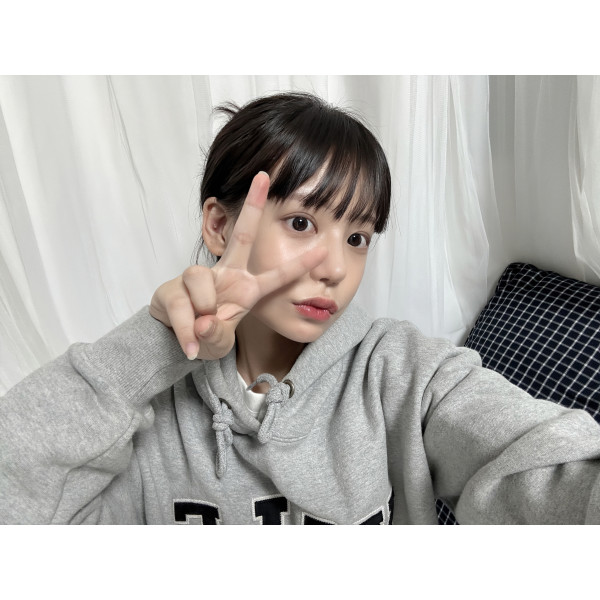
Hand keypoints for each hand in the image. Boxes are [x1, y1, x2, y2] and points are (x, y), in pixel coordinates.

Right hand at [149, 172, 327, 360]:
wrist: (174, 342)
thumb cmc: (206, 335)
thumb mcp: (219, 341)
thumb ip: (217, 335)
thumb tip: (205, 321)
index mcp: (246, 289)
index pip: (277, 276)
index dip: (300, 265)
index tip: (323, 249)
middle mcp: (225, 276)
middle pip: (240, 236)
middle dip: (252, 206)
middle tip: (263, 178)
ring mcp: (197, 278)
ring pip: (200, 278)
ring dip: (203, 306)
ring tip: (202, 327)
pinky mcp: (172, 288)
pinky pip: (180, 304)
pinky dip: (186, 329)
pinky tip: (191, 344)